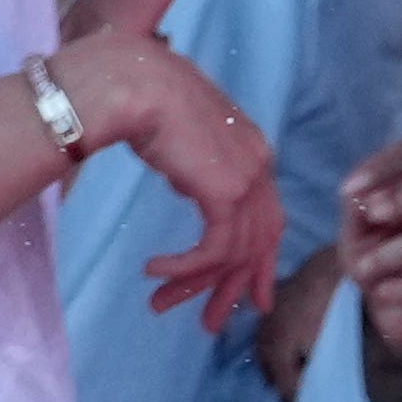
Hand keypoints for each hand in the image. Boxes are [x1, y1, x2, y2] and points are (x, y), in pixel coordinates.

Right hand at [65, 28, 276, 325]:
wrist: (132, 78)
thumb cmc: (142, 94)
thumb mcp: (181, 135)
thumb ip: (195, 164)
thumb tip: (188, 185)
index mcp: (254, 150)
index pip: (268, 220)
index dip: (260, 263)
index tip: (251, 297)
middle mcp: (260, 166)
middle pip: (257, 245)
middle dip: (232, 288)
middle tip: (212, 323)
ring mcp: (249, 179)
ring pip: (232, 254)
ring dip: (193, 285)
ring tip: (160, 305)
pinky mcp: (227, 193)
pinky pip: (213, 250)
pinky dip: (183, 268)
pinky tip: (153, 272)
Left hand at [334, 135, 401, 401]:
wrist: (383, 314)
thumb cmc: (368, 257)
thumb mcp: (353, 229)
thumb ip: (357, 205)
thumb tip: (356, 196)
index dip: (389, 166)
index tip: (352, 193)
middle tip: (373, 220)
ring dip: (401, 254)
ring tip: (363, 274)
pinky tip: (382, 297)